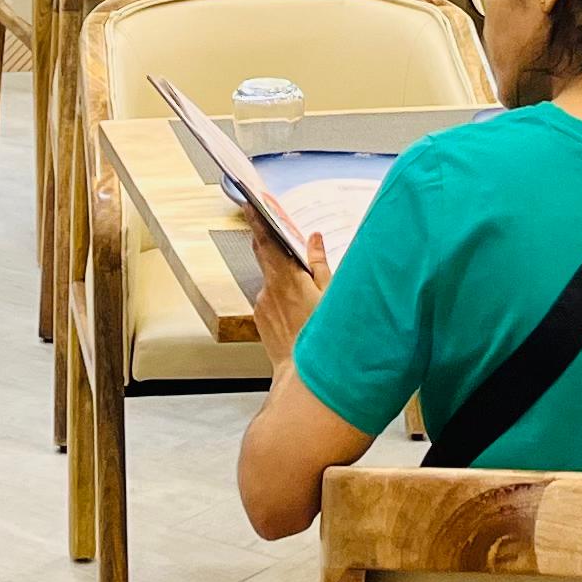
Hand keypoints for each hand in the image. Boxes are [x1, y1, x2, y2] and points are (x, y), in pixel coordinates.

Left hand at [252, 228, 331, 365]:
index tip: (250, 204)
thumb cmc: (323, 337)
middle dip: (268, 241)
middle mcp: (269, 289)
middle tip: (275, 230)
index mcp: (286, 278)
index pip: (266, 240)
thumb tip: (314, 239)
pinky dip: (280, 298)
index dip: (257, 220)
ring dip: (281, 278)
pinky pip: (269, 300)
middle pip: (263, 255)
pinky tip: (297, 311)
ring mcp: (262, 305)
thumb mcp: (331, 296)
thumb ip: (320, 264)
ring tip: (303, 292)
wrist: (304, 377)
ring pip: (270, 281)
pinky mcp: (260, 319)